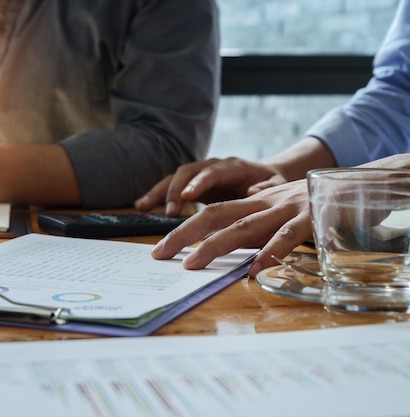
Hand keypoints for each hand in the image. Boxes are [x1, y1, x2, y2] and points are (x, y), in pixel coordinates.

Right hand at [134, 157, 287, 215]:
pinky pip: (171, 187)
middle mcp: (212, 166)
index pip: (212, 171)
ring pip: (174, 178)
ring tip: (143, 206)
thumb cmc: (271, 183)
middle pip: (187, 172)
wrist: (266, 177)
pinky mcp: (192, 184)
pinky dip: (157, 196)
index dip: (199, 182)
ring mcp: (200, 174)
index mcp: (232, 166)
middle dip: (175, 191)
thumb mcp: (276, 185)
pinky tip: (142, 206)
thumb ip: (266, 188)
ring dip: (159, 192)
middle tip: (169, 212)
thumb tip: (254, 192)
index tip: (189, 195)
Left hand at [151, 178, 311, 276]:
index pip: (211, 213)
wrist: (360, 182)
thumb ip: (258, 221)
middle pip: (216, 215)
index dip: (184, 230)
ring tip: (193, 264)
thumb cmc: (317, 201)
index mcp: (255, 202)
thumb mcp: (281, 210)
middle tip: (160, 255)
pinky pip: (288, 236)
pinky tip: (254, 270)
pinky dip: (270, 252)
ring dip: (215, 245)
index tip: (160, 250)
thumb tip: (234, 237)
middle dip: (184, 235)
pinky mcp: (313, 218)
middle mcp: (265, 203)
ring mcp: (287, 209)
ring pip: (244, 225)